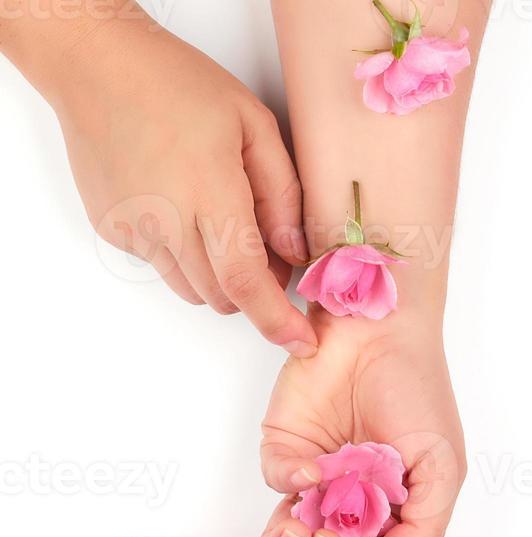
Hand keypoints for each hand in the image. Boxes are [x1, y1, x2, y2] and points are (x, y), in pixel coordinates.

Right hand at [51, 16, 317, 355]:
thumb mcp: (254, 125)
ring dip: (218, 276)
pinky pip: (162, 267)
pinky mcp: (113, 232)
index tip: (301, 342)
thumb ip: (283, 196)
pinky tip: (181, 205)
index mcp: (209, 192)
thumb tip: (295, 254)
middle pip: (223, 297)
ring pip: (193, 290)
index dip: (277, 320)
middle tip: (269, 247)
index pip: (246, 282)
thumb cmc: (179, 85)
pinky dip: (184, 254)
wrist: (96, 65)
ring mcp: (134, 230)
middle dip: (255, 290)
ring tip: (220, 220)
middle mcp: (166, 221)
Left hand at [259, 310, 465, 536]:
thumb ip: (421, 533)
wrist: (384, 332)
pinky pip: (275, 485)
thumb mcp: (442, 471)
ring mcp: (314, 483)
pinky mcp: (284, 450)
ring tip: (311, 533)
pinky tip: (315, 469)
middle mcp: (347, 509)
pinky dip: (291, 485)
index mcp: (387, 520)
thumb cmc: (420, 395)